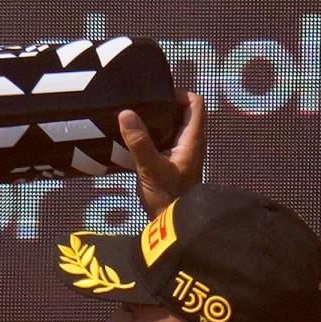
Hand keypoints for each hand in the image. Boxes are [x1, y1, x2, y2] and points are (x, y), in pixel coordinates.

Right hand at [118, 89, 205, 217]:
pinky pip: (161, 140)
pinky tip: (130, 140)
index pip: (195, 103)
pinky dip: (148, 136)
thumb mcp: (150, 168)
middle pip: (181, 112)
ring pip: (169, 126)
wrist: (171, 227)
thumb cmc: (167, 197)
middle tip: (137, 106)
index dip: (178, 94)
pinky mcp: (169, 163)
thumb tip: (125, 113)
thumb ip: (138, 142)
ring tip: (131, 119)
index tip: (154, 97)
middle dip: (160, 106)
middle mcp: (190, 143)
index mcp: (193, 139)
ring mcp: (180, 153)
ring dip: (152, 122)